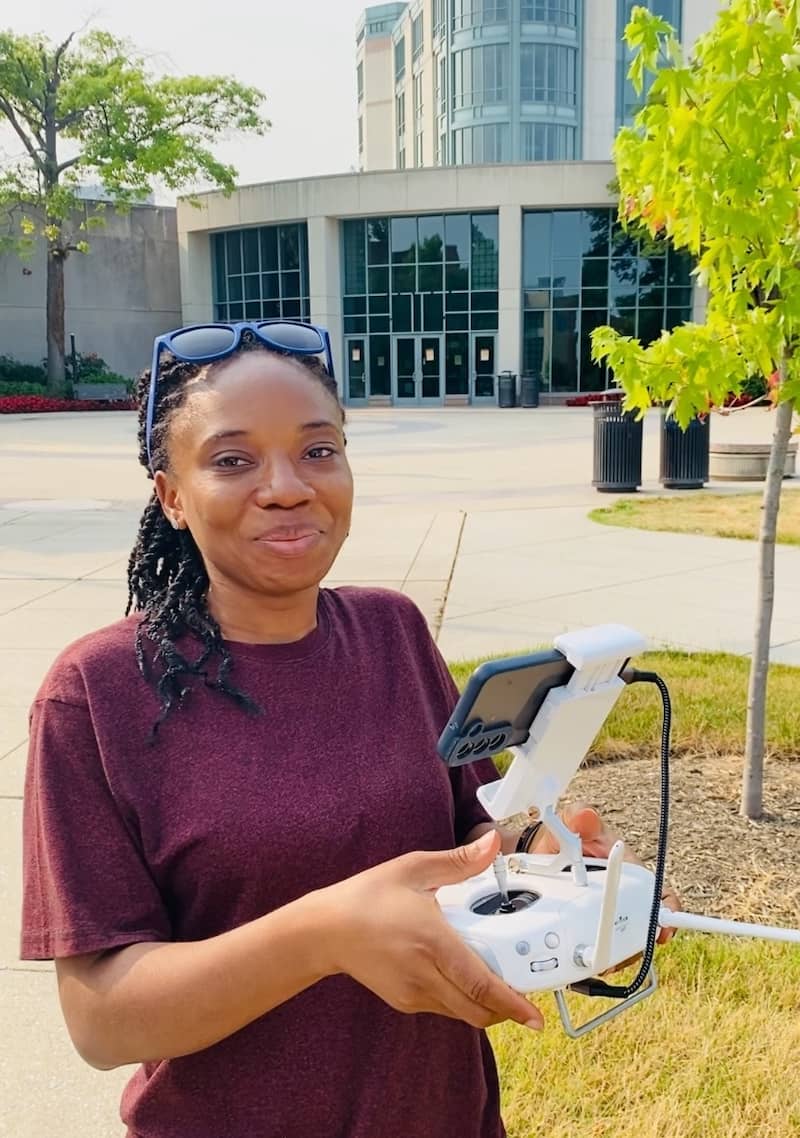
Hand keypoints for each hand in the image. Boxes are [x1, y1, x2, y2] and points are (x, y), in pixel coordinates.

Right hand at [317, 830, 543, 1031]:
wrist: (325, 929)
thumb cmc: (367, 897)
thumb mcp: (414, 869)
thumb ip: (460, 861)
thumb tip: (493, 843)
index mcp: (433, 942)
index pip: (481, 984)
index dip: (512, 1003)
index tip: (534, 1015)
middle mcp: (425, 975)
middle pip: (478, 1010)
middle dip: (506, 1009)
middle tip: (522, 994)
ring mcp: (413, 993)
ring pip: (462, 1012)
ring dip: (482, 1003)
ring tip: (491, 975)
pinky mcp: (404, 1001)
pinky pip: (443, 1008)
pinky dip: (459, 998)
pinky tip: (457, 971)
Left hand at [532, 801, 681, 951]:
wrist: (542, 852)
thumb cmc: (567, 837)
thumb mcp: (571, 824)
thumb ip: (578, 818)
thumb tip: (586, 816)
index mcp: (629, 871)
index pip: (661, 895)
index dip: (667, 914)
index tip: (663, 931)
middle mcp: (624, 897)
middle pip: (643, 930)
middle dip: (633, 945)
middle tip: (614, 952)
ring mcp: (608, 916)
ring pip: (621, 946)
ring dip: (610, 955)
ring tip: (592, 954)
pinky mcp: (590, 931)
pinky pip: (599, 951)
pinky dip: (592, 957)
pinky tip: (579, 958)